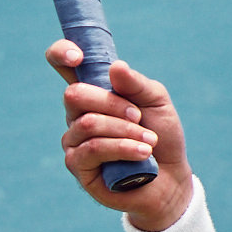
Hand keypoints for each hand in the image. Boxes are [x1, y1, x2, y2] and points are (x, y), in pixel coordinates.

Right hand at [46, 41, 192, 229]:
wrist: (170, 178)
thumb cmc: (161, 136)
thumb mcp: (157, 102)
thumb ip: (136, 84)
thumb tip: (115, 67)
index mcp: (94, 93)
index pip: (62, 65)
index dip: (61, 54)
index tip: (77, 56)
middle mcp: (77, 114)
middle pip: (76, 94)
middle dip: (114, 104)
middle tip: (140, 117)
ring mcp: (74, 141)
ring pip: (88, 123)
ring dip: (125, 131)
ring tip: (149, 142)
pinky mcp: (78, 166)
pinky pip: (93, 149)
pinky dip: (122, 148)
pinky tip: (142, 154)